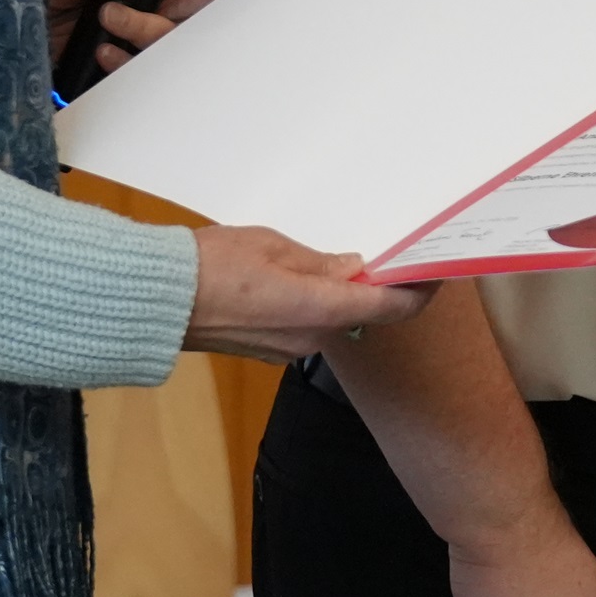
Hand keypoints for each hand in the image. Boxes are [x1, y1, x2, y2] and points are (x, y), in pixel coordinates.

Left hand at [46, 0, 276, 78]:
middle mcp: (148, 6)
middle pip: (196, 9)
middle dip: (189, 9)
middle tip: (135, 7)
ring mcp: (136, 39)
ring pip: (171, 41)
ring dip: (144, 31)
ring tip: (107, 21)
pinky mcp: (120, 70)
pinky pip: (143, 72)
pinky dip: (125, 63)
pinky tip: (100, 53)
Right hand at [182, 224, 424, 362]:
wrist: (159, 301)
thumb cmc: (212, 267)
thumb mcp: (273, 247)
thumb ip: (320, 263)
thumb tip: (353, 270)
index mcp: (321, 310)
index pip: (392, 308)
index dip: (421, 289)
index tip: (436, 269)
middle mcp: (311, 338)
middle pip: (364, 314)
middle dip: (380, 287)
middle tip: (392, 252)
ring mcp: (288, 349)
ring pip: (335, 320)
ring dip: (346, 295)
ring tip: (350, 259)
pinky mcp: (267, 350)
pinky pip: (307, 326)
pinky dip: (319, 305)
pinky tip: (309, 278)